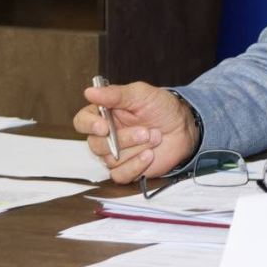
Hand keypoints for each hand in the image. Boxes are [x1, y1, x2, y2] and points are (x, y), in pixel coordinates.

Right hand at [72, 81, 198, 183]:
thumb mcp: (141, 94)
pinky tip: (149, 155)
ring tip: (155, 137)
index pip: (82, 121)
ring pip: (110, 160)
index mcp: (105, 114)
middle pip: (96, 144)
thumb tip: (90, 92)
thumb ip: (116, 94)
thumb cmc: (162, 108)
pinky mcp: (126, 169)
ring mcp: (115, 154)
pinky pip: (119, 175)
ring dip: (135, 149)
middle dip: (124, 139)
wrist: (183, 127)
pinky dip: (135, 165)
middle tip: (146, 131)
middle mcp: (106, 135)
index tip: (104, 126)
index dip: (89, 125)